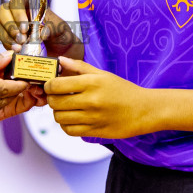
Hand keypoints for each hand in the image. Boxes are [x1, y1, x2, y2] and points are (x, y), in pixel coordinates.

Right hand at [0, 0, 78, 56]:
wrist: (60, 51)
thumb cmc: (61, 35)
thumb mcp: (62, 29)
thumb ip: (54, 27)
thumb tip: (42, 33)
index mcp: (30, 2)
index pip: (17, 0)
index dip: (18, 12)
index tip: (25, 27)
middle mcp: (17, 11)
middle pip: (2, 11)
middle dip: (10, 26)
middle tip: (21, 39)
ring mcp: (10, 24)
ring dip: (6, 36)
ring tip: (19, 47)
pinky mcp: (7, 37)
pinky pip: (0, 38)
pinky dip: (6, 44)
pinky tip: (17, 50)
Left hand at [44, 57, 158, 138]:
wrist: (143, 110)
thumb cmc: (123, 90)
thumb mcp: (103, 74)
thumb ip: (80, 67)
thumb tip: (60, 60)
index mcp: (92, 83)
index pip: (57, 85)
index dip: (48, 85)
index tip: (50, 86)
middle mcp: (91, 101)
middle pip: (55, 102)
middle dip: (51, 99)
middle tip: (56, 97)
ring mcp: (93, 118)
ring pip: (60, 118)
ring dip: (58, 113)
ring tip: (64, 108)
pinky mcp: (95, 131)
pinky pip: (69, 131)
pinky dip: (65, 125)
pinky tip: (71, 119)